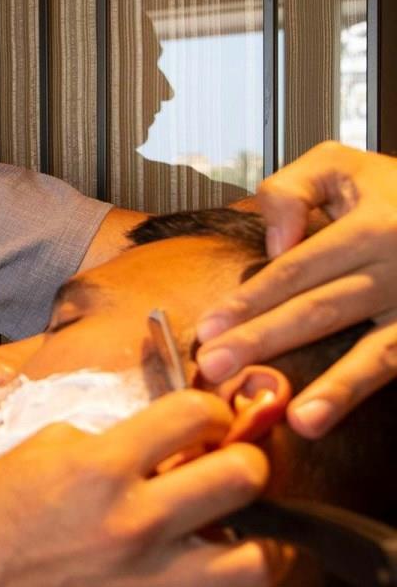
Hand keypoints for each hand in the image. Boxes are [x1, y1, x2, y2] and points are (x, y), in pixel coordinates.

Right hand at [0, 391, 330, 586]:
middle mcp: (133, 519)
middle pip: (240, 480)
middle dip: (247, 464)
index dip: (211, 409)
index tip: (207, 419)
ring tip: (249, 529)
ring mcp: (145, 579)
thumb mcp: (48, 444)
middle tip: (231, 468)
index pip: (193, 414)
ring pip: (251, 562)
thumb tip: (168, 435)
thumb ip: (113, 436)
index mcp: (103, 464)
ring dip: (265, 539)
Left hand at [195, 142, 396, 436]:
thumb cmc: (393, 190)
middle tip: (218, 367)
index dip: (251, 300)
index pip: (298, 269)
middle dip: (266, 341)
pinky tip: (343, 415)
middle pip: (323, 310)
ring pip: (379, 350)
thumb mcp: (340, 165)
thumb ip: (292, 192)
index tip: (208, 328)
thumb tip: (274, 245)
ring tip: (302, 421)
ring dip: (340, 389)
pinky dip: (371, 389)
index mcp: (373, 225)